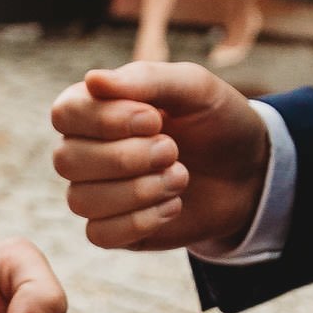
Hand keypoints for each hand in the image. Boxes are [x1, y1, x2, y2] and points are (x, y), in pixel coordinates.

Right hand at [51, 61, 268, 251]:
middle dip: (126, 157)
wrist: (247, 173)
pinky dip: (139, 222)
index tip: (154, 120)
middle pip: (66, 160)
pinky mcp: (111, 230)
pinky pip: (99, 234)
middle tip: (173, 151)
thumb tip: (92, 79)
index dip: (105, 120)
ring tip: (179, 178)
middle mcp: (84, 151)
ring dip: (137, 190)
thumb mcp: (193, 87)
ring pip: (80, 200)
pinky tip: (172, 207)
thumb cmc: (214, 121)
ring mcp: (94, 192)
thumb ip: (145, 79)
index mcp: (95, 109)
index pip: (65, 113)